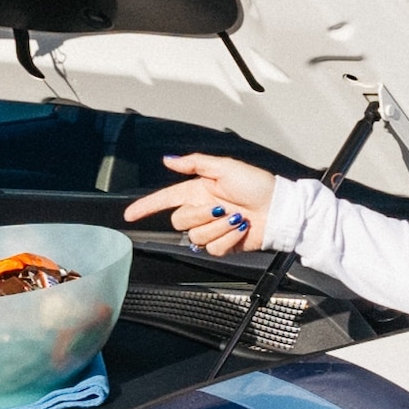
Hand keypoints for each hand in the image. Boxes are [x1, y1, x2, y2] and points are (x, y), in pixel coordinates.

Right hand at [120, 152, 282, 253]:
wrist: (279, 209)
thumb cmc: (258, 185)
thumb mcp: (225, 167)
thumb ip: (194, 163)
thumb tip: (168, 160)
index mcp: (199, 191)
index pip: (165, 200)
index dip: (146, 207)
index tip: (129, 215)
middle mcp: (202, 210)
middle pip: (180, 221)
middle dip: (200, 215)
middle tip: (222, 207)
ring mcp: (212, 229)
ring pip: (196, 237)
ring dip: (218, 227)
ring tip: (237, 218)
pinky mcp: (223, 245)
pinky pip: (212, 249)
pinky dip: (228, 239)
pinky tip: (239, 230)